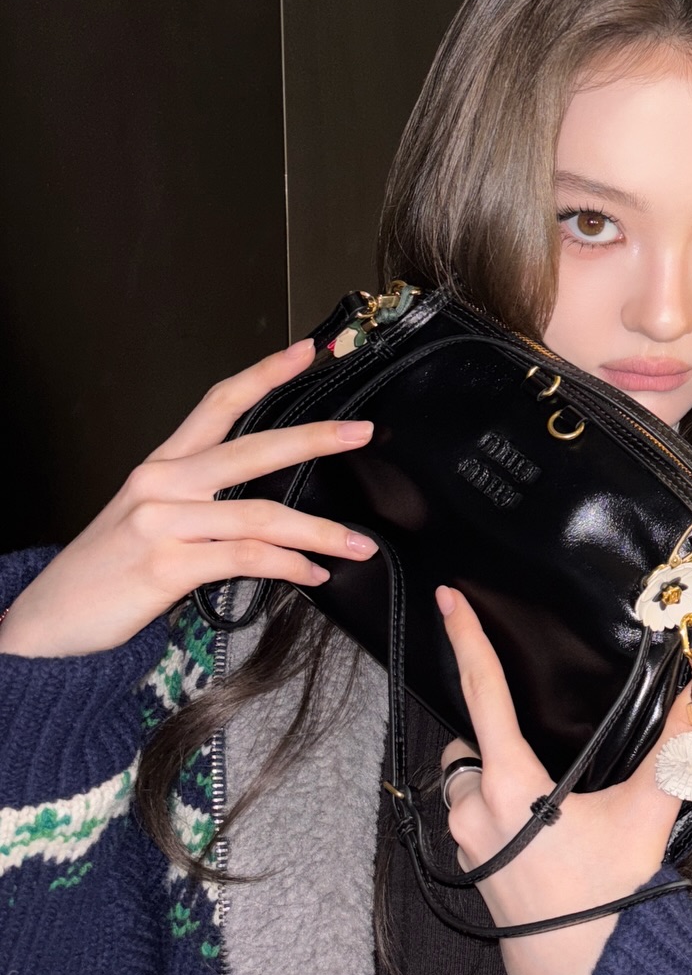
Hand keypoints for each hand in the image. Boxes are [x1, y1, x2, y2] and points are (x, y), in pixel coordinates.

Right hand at [0, 339, 379, 657]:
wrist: (48, 622)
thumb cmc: (106, 572)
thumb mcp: (150, 521)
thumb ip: (204, 504)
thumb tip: (273, 509)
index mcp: (162, 466)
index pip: (217, 403)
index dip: (263, 374)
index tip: (306, 352)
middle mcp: (162, 484)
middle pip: (250, 450)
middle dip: (313, 439)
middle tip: (361, 432)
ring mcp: (162, 523)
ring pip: (259, 515)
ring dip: (319, 530)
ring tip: (357, 542)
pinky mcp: (165, 567)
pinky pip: (245, 560)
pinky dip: (288, 567)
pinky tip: (312, 574)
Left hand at [437, 584, 691, 974]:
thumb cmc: (614, 897)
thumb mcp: (650, 810)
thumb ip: (682, 741)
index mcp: (509, 784)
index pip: (484, 693)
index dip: (467, 640)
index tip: (448, 599)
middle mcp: (474, 810)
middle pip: (466, 743)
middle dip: (492, 734)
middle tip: (542, 748)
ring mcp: (467, 846)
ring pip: (461, 785)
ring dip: (489, 777)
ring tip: (545, 797)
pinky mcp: (471, 873)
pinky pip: (466, 821)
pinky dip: (490, 812)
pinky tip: (537, 830)